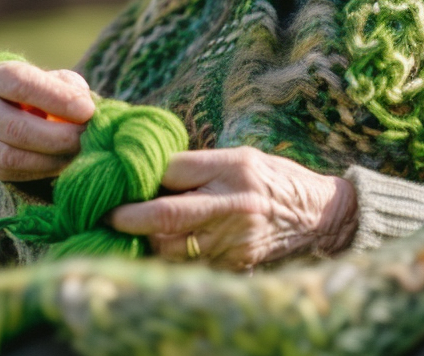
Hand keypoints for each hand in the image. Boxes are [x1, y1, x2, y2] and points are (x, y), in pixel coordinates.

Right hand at [0, 61, 93, 181]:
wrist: (20, 111)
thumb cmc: (45, 92)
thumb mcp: (59, 80)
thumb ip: (72, 90)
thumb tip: (85, 111)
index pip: (21, 85)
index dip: (57, 99)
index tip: (87, 111)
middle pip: (16, 127)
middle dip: (58, 136)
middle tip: (87, 136)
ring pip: (12, 156)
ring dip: (51, 158)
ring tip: (78, 151)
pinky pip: (11, 174)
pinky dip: (41, 171)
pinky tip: (62, 162)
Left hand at [108, 146, 357, 269]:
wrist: (318, 216)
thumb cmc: (271, 179)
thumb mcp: (238, 157)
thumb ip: (195, 166)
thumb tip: (146, 173)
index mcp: (233, 169)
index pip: (174, 171)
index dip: (138, 178)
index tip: (111, 182)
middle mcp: (233, 205)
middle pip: (167, 215)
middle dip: (130, 218)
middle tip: (105, 217)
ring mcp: (235, 241)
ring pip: (172, 247)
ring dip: (144, 243)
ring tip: (125, 235)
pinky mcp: (236, 267)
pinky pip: (190, 266)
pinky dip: (168, 260)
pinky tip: (157, 252)